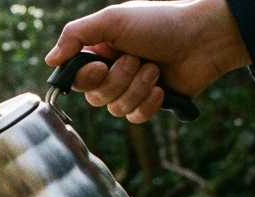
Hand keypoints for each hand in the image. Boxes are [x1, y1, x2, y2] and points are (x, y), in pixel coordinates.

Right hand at [43, 0, 250, 123]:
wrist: (204, 37)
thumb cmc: (160, 22)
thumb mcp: (112, 19)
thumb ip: (76, 35)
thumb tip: (50, 61)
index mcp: (100, 50)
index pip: (76, 77)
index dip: (86, 77)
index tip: (99, 65)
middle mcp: (113, 70)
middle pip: (95, 97)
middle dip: (118, 80)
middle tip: (137, 59)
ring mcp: (133, 88)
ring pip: (116, 108)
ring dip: (137, 88)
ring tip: (155, 69)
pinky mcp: (152, 102)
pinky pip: (136, 118)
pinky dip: (148, 104)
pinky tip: (162, 88)